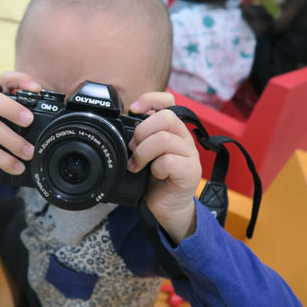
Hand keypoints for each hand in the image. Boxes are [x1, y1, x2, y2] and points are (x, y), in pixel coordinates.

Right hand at [0, 72, 40, 205]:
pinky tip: (17, 166)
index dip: (19, 79)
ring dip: (14, 141)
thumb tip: (51, 124)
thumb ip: (22, 120)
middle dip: (11, 108)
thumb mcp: (8, 127)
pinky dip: (5, 160)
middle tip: (29, 121)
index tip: (37, 89)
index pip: (3, 79)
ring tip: (29, 153)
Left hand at [127, 92, 201, 244]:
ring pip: (165, 139)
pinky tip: (153, 175)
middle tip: (131, 147)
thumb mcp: (143, 153)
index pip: (168, 101)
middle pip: (166, 117)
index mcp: (171, 129)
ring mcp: (189, 154)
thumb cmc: (153, 179)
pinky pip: (170, 161)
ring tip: (136, 165)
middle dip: (142, 131)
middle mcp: (183, 137)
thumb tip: (116, 125)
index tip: (133, 110)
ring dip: (143, 152)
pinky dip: (156, 168)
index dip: (151, 99)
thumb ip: (137, 138)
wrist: (167, 207)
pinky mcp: (191, 171)